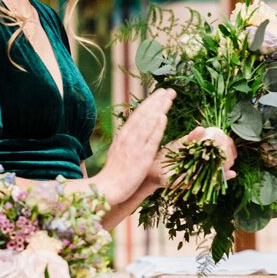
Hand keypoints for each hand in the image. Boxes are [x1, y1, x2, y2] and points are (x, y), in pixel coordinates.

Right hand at [93, 90, 174, 209]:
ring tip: (169, 96)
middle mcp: (128, 137)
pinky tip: (163, 117)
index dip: (150, 103)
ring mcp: (135, 146)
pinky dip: (156, 127)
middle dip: (157, 101)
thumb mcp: (118, 152)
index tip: (159, 93)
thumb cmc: (114, 173)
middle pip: (144, 114)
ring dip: (159, 108)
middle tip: (169, 90)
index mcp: (123, 135)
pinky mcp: (141, 157)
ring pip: (148, 122)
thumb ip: (126, 140)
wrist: (107, 188)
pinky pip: (150, 139)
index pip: (138, 115)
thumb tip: (131, 130)